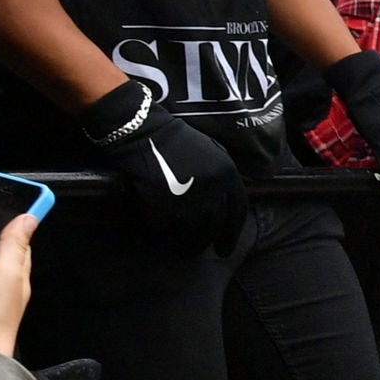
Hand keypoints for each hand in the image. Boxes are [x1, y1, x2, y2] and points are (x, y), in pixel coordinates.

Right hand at [80, 81, 244, 254]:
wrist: (142, 129)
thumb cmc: (176, 139)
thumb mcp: (213, 151)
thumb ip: (224, 175)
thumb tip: (228, 203)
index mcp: (227, 175)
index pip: (237, 213)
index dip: (231, 235)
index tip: (224, 249)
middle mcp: (211, 188)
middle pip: (213, 227)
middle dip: (206, 242)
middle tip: (197, 251)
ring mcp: (186, 197)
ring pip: (189, 233)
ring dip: (183, 245)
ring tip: (177, 249)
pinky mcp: (159, 202)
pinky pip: (161, 228)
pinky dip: (158, 233)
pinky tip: (156, 235)